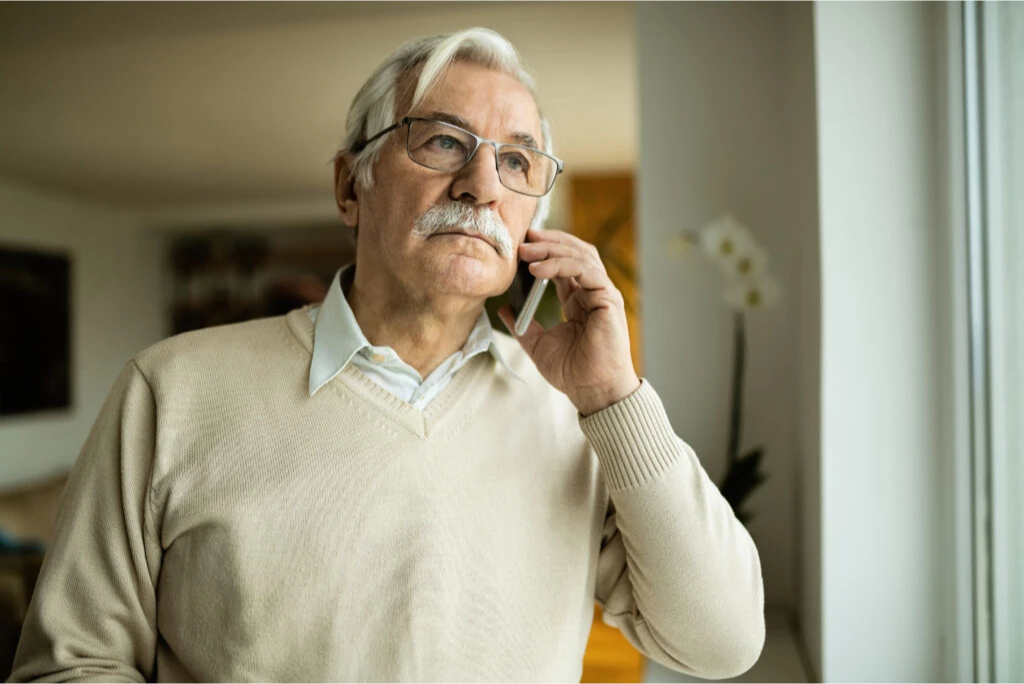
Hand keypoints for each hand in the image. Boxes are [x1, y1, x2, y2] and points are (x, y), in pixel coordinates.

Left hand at [498, 228, 640, 415]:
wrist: (592, 392)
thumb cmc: (573, 372)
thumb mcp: (538, 344)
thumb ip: (523, 325)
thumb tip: (504, 308)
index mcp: (579, 300)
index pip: (565, 262)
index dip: (545, 249)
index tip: (520, 245)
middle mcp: (593, 292)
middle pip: (575, 252)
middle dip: (548, 241)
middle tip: (522, 239)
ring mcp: (603, 294)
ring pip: (581, 255)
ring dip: (552, 248)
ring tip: (526, 250)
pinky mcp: (609, 299)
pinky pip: (585, 270)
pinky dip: (561, 264)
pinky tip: (538, 269)